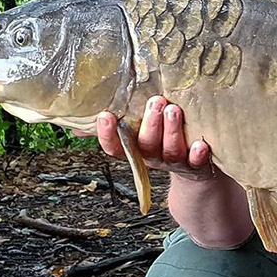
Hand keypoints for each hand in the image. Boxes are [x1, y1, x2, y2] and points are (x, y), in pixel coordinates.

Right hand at [95, 96, 214, 180]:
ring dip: (171, 132)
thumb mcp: (137, 134)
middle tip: (155, 102)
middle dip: (150, 124)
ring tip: (173, 110)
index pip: (115, 147)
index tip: (105, 116)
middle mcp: (153, 156)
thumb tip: (76, 121)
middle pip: (146, 145)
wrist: (195, 173)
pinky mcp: (198, 165)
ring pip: (170, 150)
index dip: (108, 135)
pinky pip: (197, 162)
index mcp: (136, 149)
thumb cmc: (163, 143)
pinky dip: (198, 154)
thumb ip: (114, 126)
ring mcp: (176, 162)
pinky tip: (200, 144)